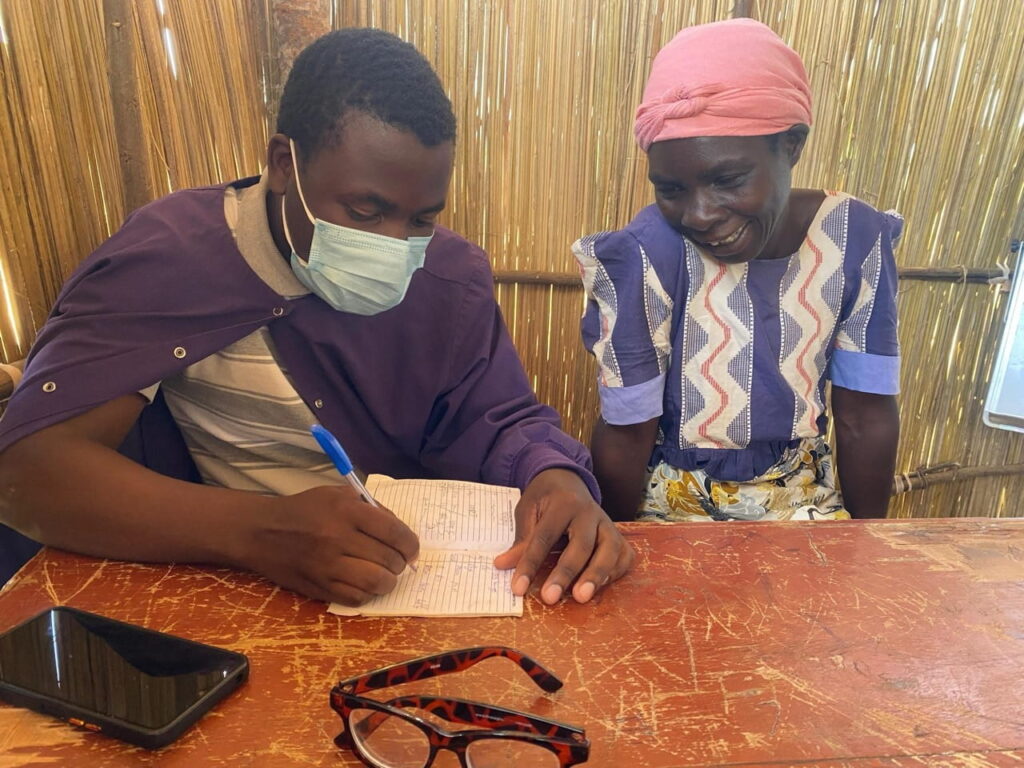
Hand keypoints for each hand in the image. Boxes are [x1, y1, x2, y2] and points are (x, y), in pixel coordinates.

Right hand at [238, 485, 418, 605]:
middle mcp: (338, 538)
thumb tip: (401, 533)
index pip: (394, 531)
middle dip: (400, 563)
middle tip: (397, 562)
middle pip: (389, 559)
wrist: (262, 531)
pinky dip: (367, 593)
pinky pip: (356, 598)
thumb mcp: (339, 494)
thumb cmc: (305, 509)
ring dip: (388, 581)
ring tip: (385, 574)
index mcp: (347, 511)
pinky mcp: (318, 587)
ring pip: (376, 583)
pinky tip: (364, 583)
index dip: (411, 544)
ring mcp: (327, 566)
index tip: (412, 549)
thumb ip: (372, 508)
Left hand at [493, 468, 634, 604]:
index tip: (517, 588)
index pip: (545, 537)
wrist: (568, 479)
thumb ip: (521, 539)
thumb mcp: (527, 510)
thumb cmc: (545, 497)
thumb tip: (503, 565)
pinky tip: (601, 586)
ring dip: (597, 575)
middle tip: (551, 598)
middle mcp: (589, 512)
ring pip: (610, 549)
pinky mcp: (618, 534)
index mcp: (563, 503)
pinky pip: (624, 554)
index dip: (530, 564)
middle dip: (566, 573)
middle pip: (581, 545)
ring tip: (582, 597)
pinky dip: (616, 571)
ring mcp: (607, 523)